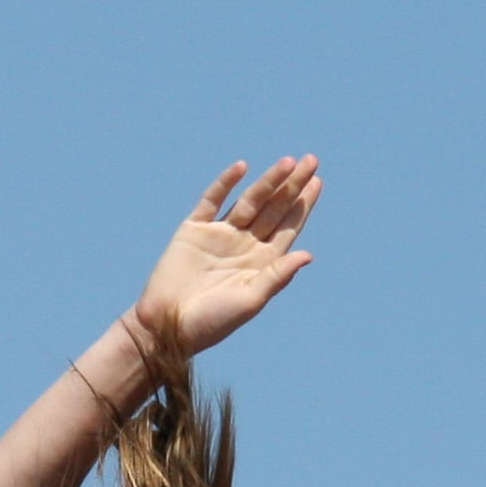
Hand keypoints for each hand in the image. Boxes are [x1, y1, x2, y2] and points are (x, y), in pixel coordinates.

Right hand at [132, 157, 322, 355]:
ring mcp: (219, 234)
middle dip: (292, 185)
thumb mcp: (250, 301)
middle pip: (273, 208)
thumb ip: (277, 276)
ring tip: (288, 162)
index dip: (303, 205)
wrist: (167, 325)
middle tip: (311, 160)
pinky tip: (241, 168)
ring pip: (249, 201)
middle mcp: (244, 244)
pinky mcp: (194, 229)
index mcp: (261, 262)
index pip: (287, 227)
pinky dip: (225, 184)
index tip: (318, 181)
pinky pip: (212, 200)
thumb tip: (308, 254)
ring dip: (268, 181)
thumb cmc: (211, 322)